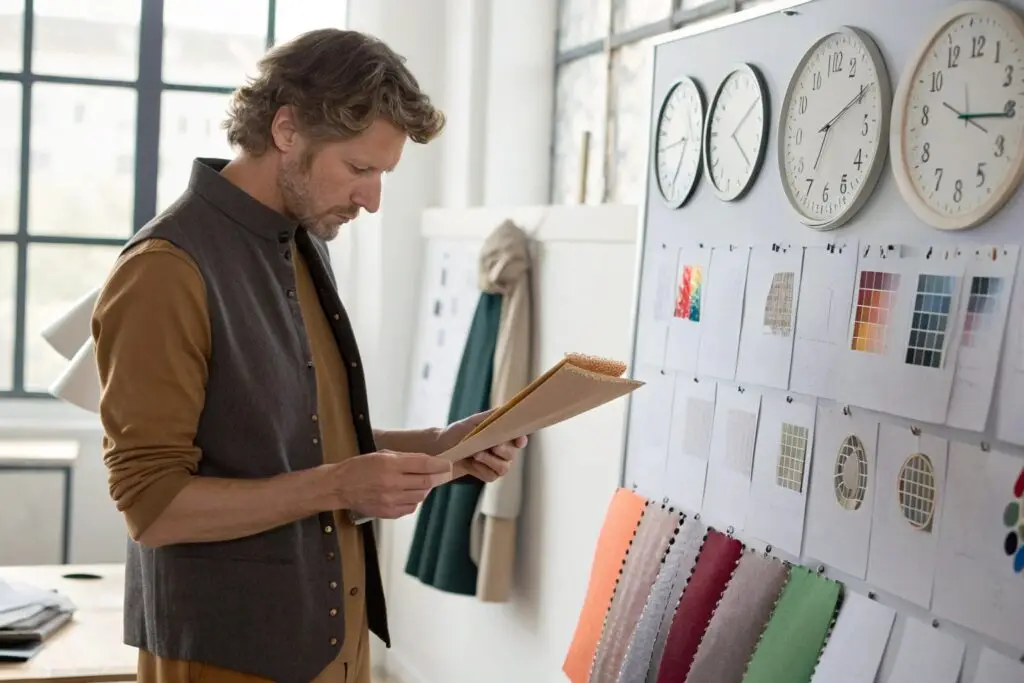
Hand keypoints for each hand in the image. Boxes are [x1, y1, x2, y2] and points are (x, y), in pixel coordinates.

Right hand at [328, 450, 452, 518]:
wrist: (340, 487)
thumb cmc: (360, 467)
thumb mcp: (382, 455)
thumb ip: (405, 459)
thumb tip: (427, 462)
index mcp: (390, 465)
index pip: (423, 465)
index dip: (439, 465)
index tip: (447, 464)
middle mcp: (392, 484)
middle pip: (425, 482)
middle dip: (436, 477)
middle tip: (441, 473)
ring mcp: (391, 500)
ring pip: (421, 496)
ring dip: (424, 488)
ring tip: (419, 483)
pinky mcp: (389, 513)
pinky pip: (411, 508)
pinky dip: (414, 501)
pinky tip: (408, 494)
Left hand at [437, 410, 528, 482]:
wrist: (441, 449)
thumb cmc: (457, 433)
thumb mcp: (473, 422)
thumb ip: (491, 417)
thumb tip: (506, 409)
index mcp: (502, 435)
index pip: (520, 438)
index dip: (521, 440)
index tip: (518, 441)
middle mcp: (504, 451)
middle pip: (512, 454)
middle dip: (501, 450)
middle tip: (491, 446)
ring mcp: (497, 464)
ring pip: (503, 467)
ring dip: (489, 461)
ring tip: (475, 454)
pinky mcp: (489, 475)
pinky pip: (491, 475)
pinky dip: (481, 469)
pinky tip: (471, 464)